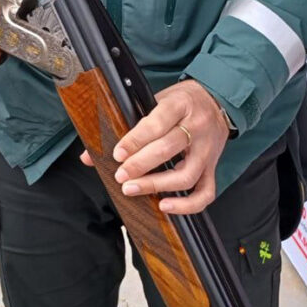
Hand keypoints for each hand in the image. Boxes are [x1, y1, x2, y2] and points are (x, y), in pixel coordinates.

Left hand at [81, 80, 230, 214]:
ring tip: (133, 189)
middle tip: (120, 176)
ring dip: (157, 185)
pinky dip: (187, 205)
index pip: (157, 123)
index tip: (117, 154)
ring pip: (186, 174)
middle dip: (140, 165)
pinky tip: (165, 206)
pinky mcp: (213, 167)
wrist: (216, 100)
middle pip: (168, 149)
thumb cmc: (181, 102)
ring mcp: (207, 150)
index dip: (135, 140)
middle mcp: (196, 127)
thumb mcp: (154, 101)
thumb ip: (127, 125)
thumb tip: (90, 155)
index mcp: (180, 104)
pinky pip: (205, 192)